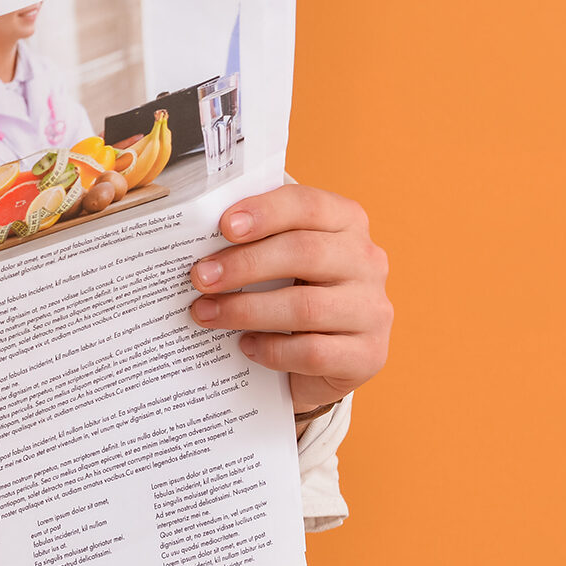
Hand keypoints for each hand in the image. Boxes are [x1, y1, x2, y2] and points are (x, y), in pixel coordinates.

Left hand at [188, 184, 391, 416]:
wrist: (324, 359)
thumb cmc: (291, 292)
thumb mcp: (277, 258)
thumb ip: (252, 240)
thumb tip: (193, 239)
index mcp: (346, 223)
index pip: (308, 205)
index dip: (266, 212)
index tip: (223, 226)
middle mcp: (367, 261)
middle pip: (305, 253)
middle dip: (244, 264)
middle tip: (200, 277)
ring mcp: (372, 310)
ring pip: (306, 307)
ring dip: (246, 310)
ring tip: (205, 313)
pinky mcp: (368, 355)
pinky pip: (313, 352)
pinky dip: (271, 350)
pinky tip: (245, 345)